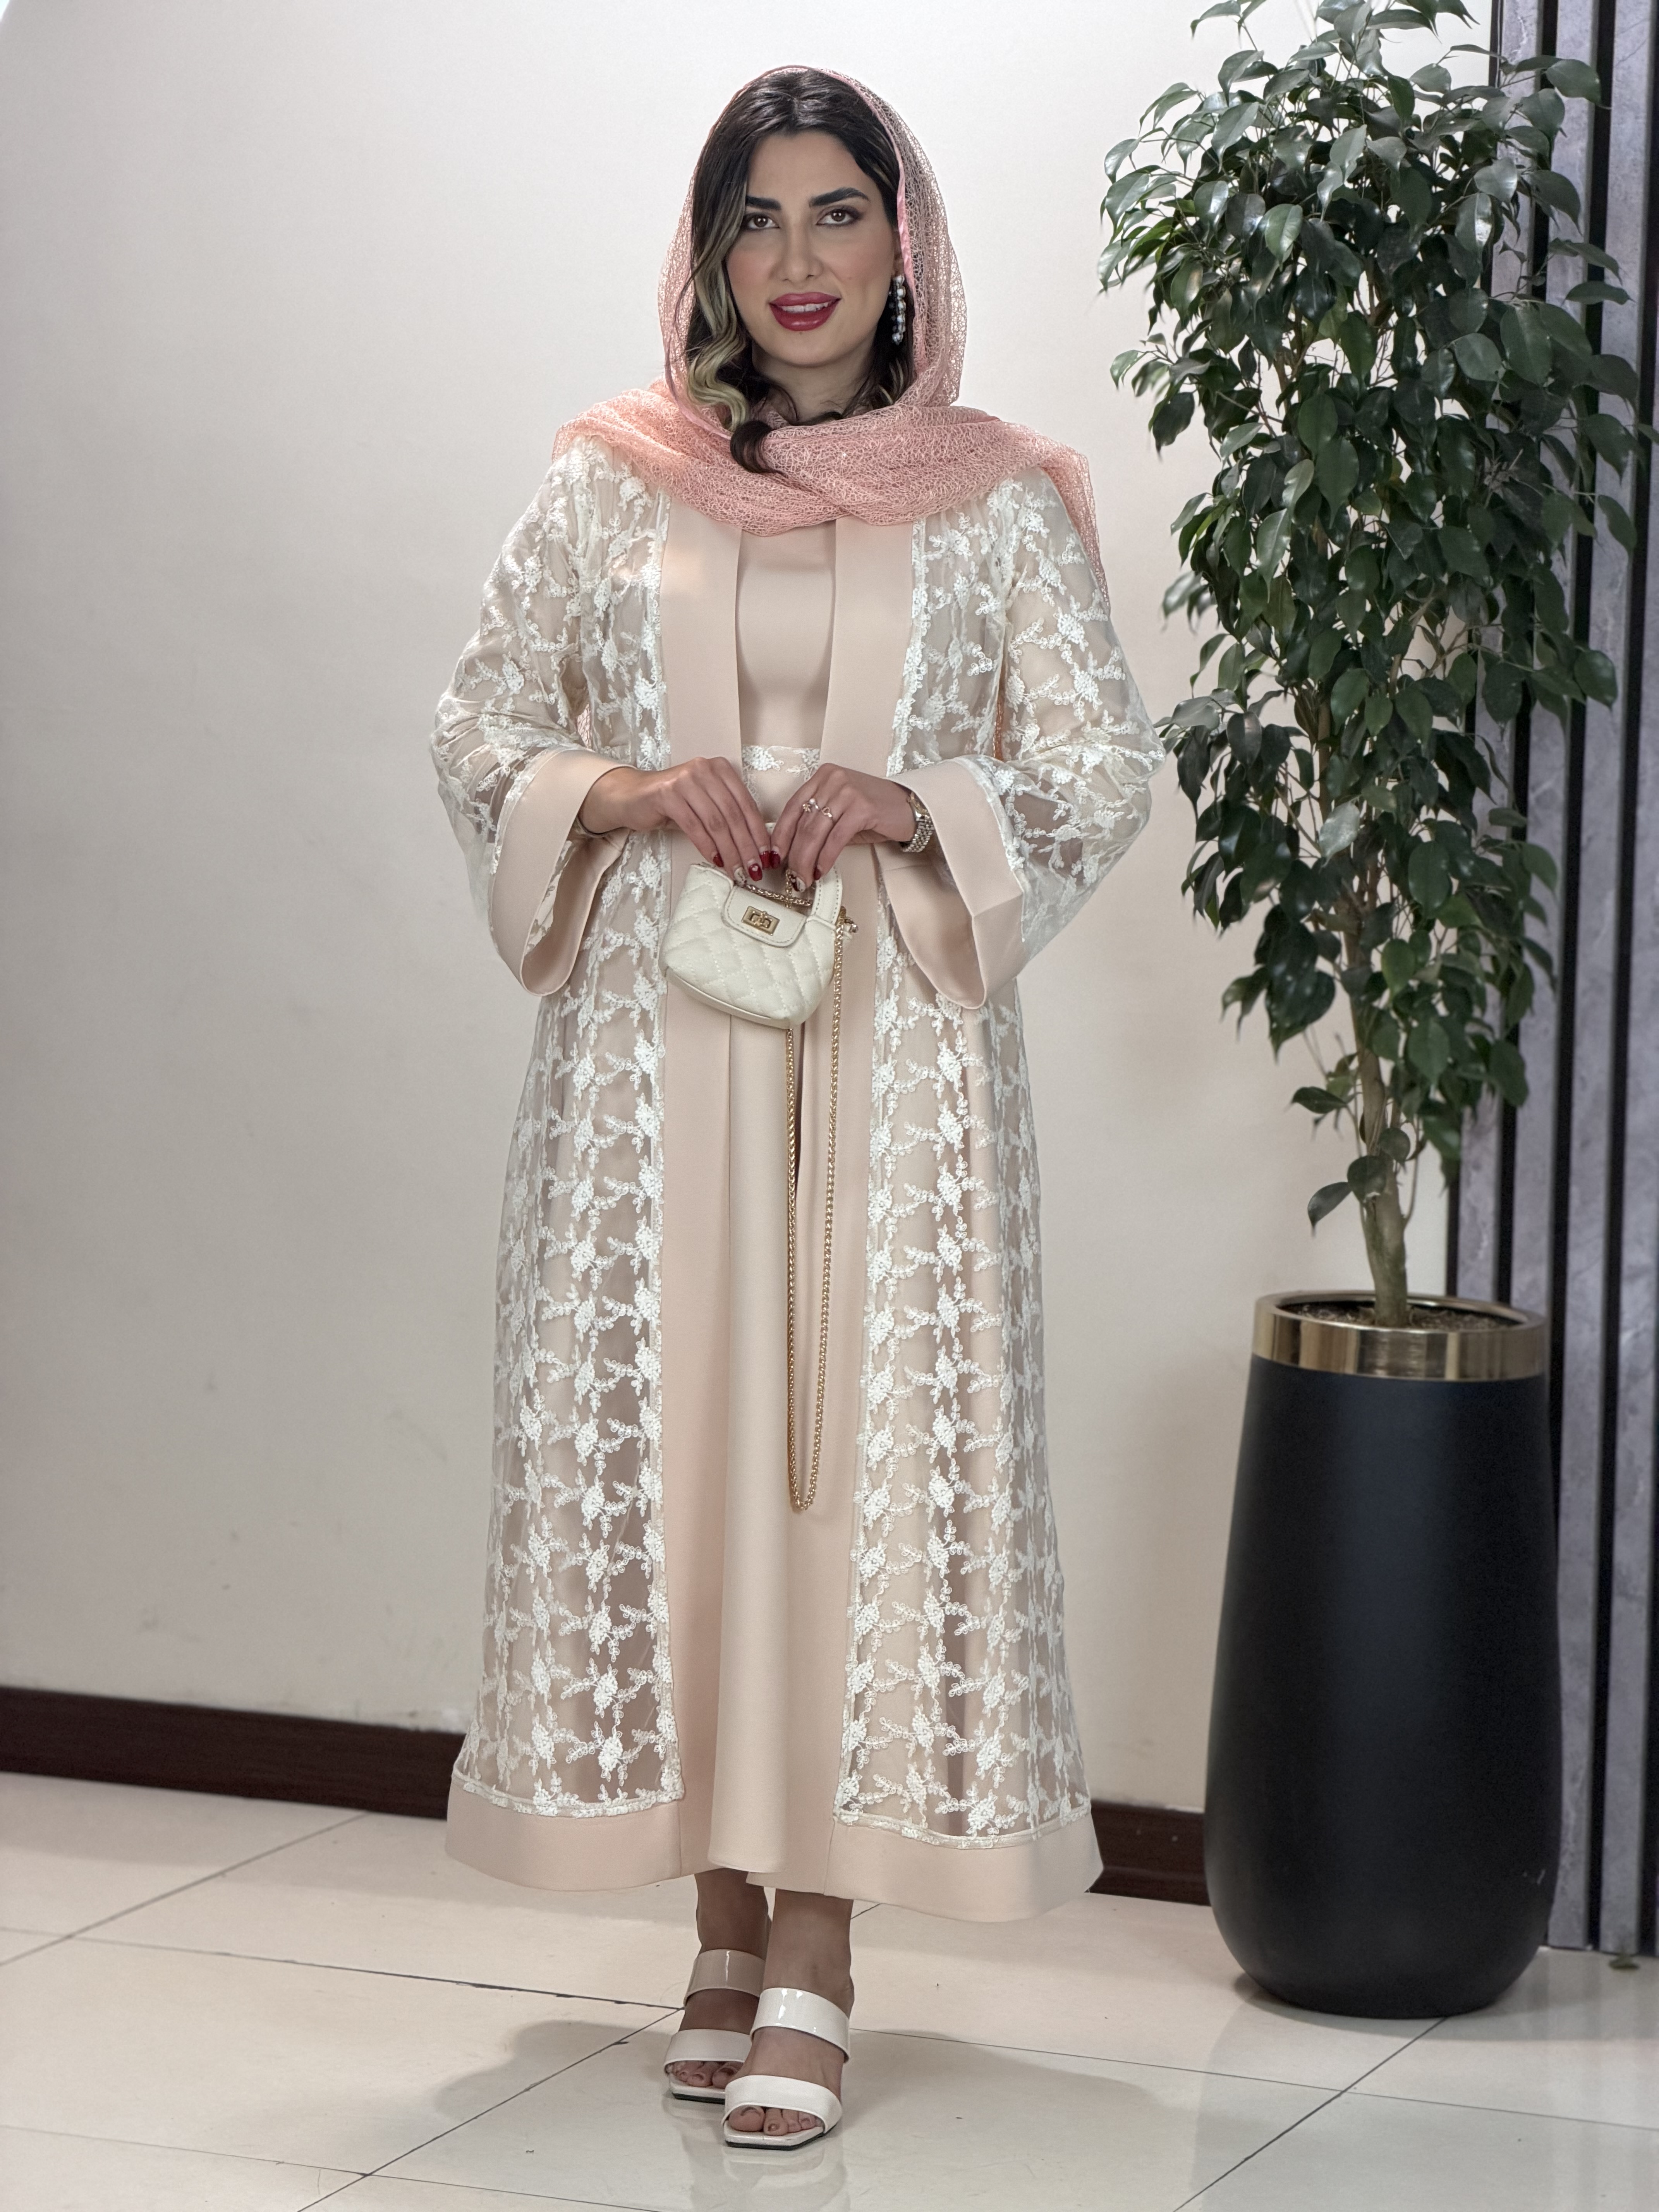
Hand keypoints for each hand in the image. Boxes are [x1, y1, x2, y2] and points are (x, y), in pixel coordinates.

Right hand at [578, 759, 773, 880]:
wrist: (633, 797)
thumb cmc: (673, 804)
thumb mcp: (705, 804)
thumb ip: (727, 816)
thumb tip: (756, 847)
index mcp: (720, 769)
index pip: (747, 804)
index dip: (759, 833)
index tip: (767, 856)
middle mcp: (705, 770)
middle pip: (733, 815)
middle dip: (747, 846)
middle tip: (755, 870)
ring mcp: (685, 780)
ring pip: (716, 823)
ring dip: (730, 851)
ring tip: (737, 871)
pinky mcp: (668, 794)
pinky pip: (694, 826)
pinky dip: (707, 847)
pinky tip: (716, 861)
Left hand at [771, 766, 916, 884]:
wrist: (910, 808)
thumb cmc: (876, 811)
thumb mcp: (841, 811)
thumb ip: (819, 824)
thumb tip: (794, 850)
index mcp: (823, 776)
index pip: (792, 807)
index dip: (781, 835)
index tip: (775, 855)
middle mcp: (833, 779)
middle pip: (803, 823)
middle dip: (794, 855)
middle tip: (792, 875)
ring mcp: (847, 792)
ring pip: (815, 833)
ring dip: (806, 861)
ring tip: (804, 878)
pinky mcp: (862, 808)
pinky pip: (835, 839)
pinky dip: (825, 858)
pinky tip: (821, 870)